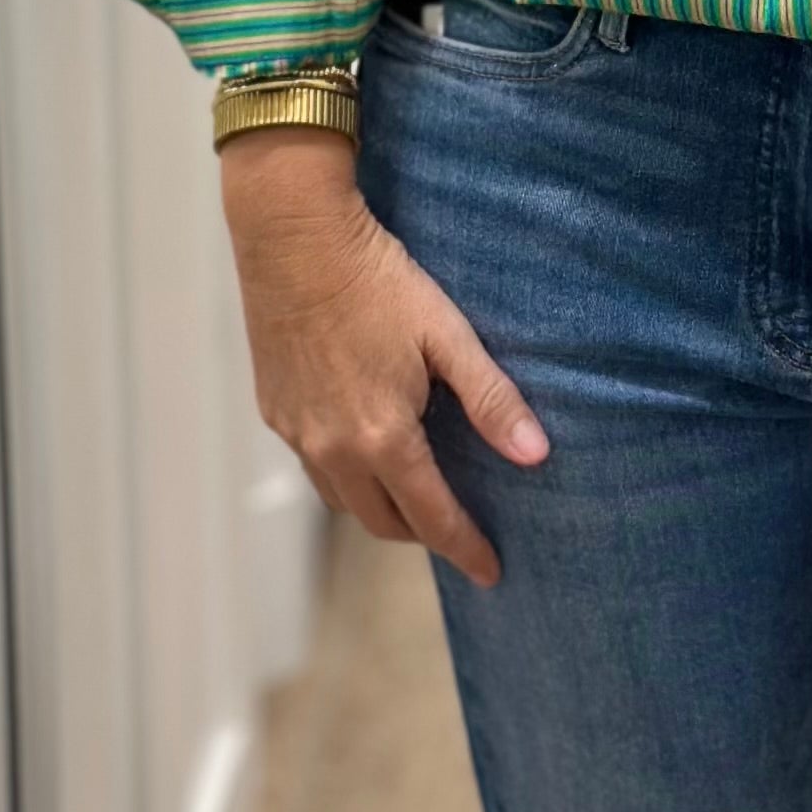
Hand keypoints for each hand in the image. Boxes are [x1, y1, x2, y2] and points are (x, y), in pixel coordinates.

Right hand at [218, 131, 546, 585]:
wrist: (293, 239)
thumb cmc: (377, 280)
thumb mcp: (446, 334)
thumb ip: (491, 398)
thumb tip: (536, 455)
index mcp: (381, 438)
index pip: (432, 517)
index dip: (465, 548)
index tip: (492, 572)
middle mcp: (332, 450)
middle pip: (383, 523)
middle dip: (424, 533)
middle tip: (458, 526)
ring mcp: (297, 434)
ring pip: (344, 500)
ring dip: (381, 506)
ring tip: (416, 491)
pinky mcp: (275, 412)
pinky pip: (315, 467)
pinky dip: (346, 474)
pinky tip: (366, 447)